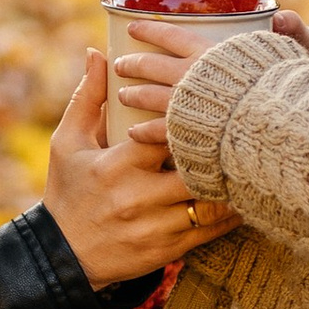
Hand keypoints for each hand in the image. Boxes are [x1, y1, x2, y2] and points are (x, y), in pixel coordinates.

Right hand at [44, 57, 238, 286]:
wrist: (60, 256)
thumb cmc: (66, 191)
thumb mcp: (67, 143)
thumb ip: (88, 98)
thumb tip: (97, 52)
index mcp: (117, 164)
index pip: (167, 133)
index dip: (192, 119)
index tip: (209, 106)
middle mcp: (137, 196)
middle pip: (196, 167)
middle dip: (218, 152)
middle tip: (240, 133)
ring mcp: (154, 226)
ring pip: (209, 201)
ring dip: (230, 184)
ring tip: (248, 164)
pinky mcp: (167, 249)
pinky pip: (209, 230)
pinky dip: (228, 215)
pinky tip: (240, 199)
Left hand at [108, 5, 308, 119]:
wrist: (278, 129)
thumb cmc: (288, 88)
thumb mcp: (294, 55)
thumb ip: (289, 35)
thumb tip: (282, 16)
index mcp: (208, 53)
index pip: (170, 35)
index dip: (149, 29)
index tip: (132, 27)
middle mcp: (188, 77)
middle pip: (150, 66)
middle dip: (132, 63)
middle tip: (120, 64)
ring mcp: (182, 108)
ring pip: (147, 97)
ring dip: (132, 94)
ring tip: (122, 96)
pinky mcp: (184, 136)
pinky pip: (155, 132)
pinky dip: (142, 131)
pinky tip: (134, 132)